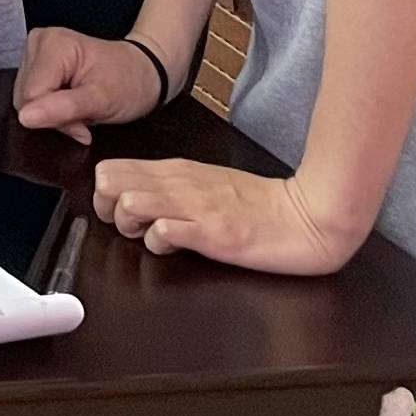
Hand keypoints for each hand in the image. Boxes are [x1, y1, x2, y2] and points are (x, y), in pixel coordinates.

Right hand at [12, 27, 169, 141]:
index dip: (54, 117)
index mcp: (53, 45)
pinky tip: (71, 104)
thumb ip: (62, 109)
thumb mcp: (103, 101)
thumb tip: (25, 118)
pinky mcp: (36, 62)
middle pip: (27, 96)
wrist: (143, 72)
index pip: (32, 95)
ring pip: (27, 99)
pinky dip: (51, 107)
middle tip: (85, 117)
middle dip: (53, 116)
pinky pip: (31, 95)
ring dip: (53, 114)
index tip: (84, 125)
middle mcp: (38, 42)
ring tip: (81, 109)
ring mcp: (35, 51)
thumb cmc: (130, 82)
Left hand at [91, 158, 367, 275]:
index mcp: (177, 172)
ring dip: (132, 226)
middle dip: (109, 209)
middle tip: (134, 226)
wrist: (310, 216)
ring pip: (129, 203)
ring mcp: (195, 208)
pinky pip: (165, 233)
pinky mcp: (213, 233)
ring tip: (156, 236)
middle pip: (108, 183)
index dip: (105, 196)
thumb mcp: (208, 185)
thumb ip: (173, 188)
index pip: (110, 169)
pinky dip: (161, 243)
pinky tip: (178, 246)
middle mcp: (180, 184)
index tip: (122, 212)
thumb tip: (138, 198)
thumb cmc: (260, 206)